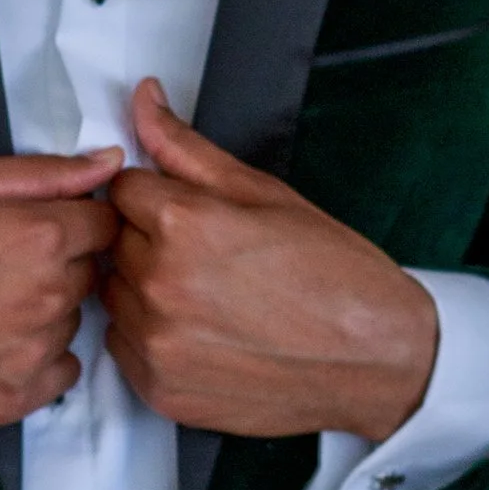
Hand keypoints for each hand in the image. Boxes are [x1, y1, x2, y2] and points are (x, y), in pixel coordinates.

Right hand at [0, 150, 121, 424]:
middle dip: (56, 262)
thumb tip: (108, 163)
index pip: (105, 223)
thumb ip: (42, 173)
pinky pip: (58, 374)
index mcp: (38, 237)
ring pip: (70, 323)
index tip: (34, 222)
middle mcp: (45, 300)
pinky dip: (33, 357)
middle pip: (90, 274)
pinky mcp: (9, 402)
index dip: (73, 217)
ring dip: (42, 311)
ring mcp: (29, 357)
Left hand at [102, 79, 437, 440]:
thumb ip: (185, 147)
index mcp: (183, 223)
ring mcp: (156, 342)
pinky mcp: (158, 389)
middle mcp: (159, 283)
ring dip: (146, 290)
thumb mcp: (262, 192)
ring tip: (210, 297)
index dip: (159, 198)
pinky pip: (124, 345)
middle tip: (213, 259)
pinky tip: (204, 333)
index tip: (195, 217)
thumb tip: (143, 100)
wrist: (374, 358)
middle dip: (151, 242)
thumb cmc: (332, 275)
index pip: (123, 188)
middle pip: (115, 241)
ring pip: (115, 294)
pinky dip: (152, 337)